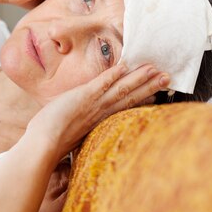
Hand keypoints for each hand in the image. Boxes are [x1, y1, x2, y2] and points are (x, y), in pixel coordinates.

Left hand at [26, 64, 168, 159]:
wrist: (43, 146)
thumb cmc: (52, 141)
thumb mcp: (73, 133)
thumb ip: (83, 126)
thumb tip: (85, 124)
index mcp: (100, 121)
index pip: (125, 107)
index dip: (141, 97)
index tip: (156, 92)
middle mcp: (100, 113)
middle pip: (130, 97)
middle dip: (149, 86)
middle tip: (167, 77)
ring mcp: (93, 105)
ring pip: (121, 89)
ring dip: (138, 78)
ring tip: (155, 69)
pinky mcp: (82, 98)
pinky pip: (100, 84)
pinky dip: (112, 75)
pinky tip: (125, 66)